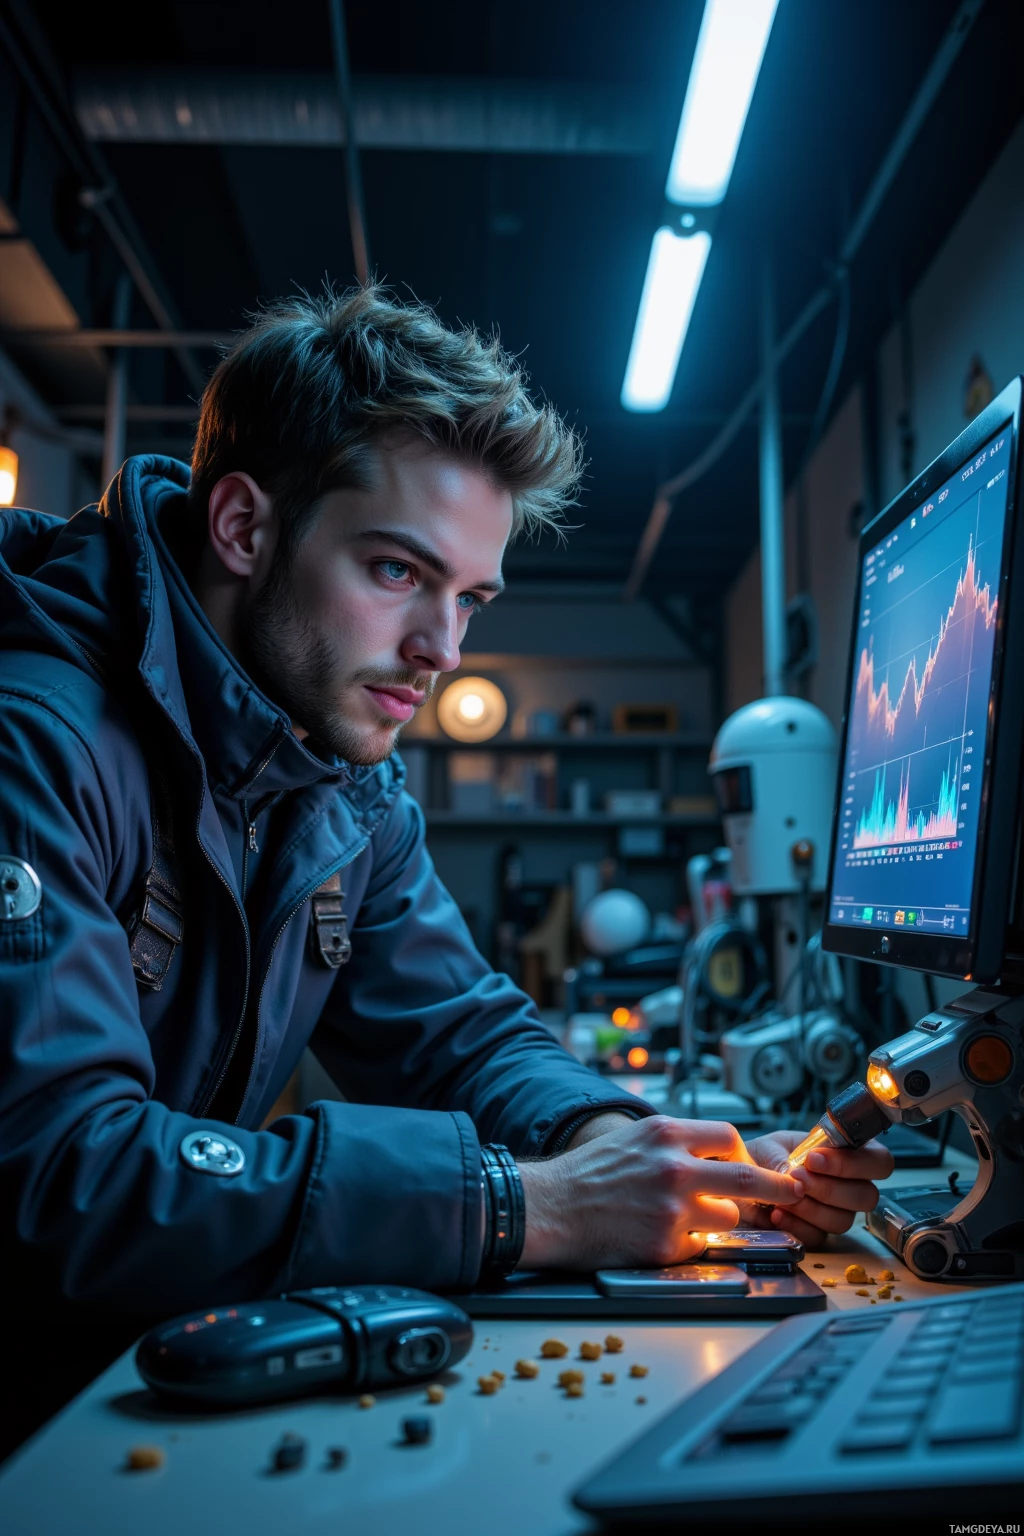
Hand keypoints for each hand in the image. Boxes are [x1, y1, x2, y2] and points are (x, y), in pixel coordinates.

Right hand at [517, 1116, 799, 1270]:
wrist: (551, 1207)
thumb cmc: (589, 1173)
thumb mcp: (634, 1138)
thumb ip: (676, 1142)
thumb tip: (720, 1154)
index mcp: (666, 1133)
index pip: (730, 1137)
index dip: (744, 1155)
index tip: (751, 1166)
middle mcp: (674, 1167)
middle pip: (749, 1178)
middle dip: (779, 1188)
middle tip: (794, 1192)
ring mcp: (672, 1209)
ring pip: (728, 1216)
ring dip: (718, 1219)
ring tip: (688, 1217)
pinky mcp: (665, 1245)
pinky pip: (700, 1246)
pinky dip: (690, 1244)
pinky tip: (661, 1235)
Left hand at [742, 1130, 894, 1246]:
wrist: (740, 1179)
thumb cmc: (763, 1156)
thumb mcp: (772, 1147)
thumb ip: (784, 1159)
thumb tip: (794, 1179)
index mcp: (847, 1154)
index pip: (880, 1161)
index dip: (854, 1163)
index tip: (815, 1160)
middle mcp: (849, 1186)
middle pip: (866, 1196)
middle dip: (829, 1188)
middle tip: (797, 1177)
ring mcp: (836, 1213)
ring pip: (843, 1220)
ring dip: (811, 1208)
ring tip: (781, 1196)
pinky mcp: (817, 1234)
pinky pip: (818, 1237)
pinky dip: (795, 1225)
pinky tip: (775, 1213)